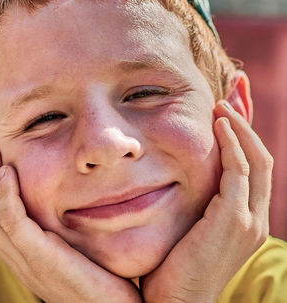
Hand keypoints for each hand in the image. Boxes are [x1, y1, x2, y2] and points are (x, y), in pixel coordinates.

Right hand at [0, 148, 141, 302]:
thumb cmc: (105, 283)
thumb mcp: (76, 252)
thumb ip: (62, 232)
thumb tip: (63, 207)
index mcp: (23, 259)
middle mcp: (18, 262)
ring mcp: (28, 263)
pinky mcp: (43, 261)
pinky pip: (13, 223)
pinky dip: (7, 195)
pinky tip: (12, 173)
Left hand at [140, 100, 272, 302]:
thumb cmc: (171, 268)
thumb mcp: (185, 229)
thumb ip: (189, 204)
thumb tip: (168, 178)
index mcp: (243, 217)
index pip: (251, 165)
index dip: (244, 131)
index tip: (231, 103)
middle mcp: (254, 217)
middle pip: (261, 155)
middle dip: (248, 120)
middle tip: (234, 88)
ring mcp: (248, 220)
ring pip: (256, 159)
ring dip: (240, 126)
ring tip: (221, 102)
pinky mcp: (233, 221)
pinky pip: (240, 172)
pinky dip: (233, 144)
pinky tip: (217, 123)